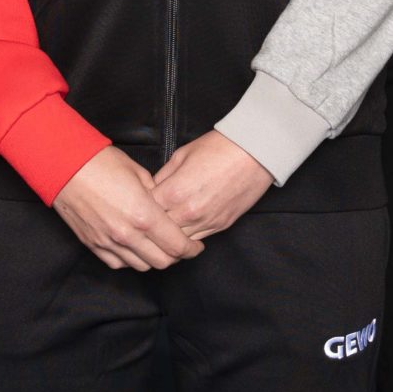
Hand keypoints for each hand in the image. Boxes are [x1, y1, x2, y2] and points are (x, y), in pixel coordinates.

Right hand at [52, 147, 203, 271]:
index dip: (191, 249)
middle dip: (176, 256)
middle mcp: (127, 234)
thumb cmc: (102, 163)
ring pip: (141, 266)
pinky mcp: (93, 245)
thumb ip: (157, 196)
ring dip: (153, 259)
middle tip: (180, 247)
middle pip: (162, 261)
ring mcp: (109, 242)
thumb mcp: (139, 174)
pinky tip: (135, 248)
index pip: (177, 245)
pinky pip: (118, 263)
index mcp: (144, 215)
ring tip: (158, 247)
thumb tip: (166, 209)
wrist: (65, 166)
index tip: (196, 246)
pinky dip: (131, 259)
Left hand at [150, 131, 273, 240]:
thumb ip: (163, 177)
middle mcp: (188, 212)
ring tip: (164, 228)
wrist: (253, 153)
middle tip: (148, 220)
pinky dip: (188, 237)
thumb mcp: (181, 155)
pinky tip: (183, 229)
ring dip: (169, 236)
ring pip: (177, 242)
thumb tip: (152, 190)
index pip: (145, 212)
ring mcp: (205, 222)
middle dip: (152, 226)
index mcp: (174, 192)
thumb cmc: (218, 148)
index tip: (139, 204)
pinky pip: (197, 240)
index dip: (140, 208)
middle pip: (159, 232)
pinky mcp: (220, 226)